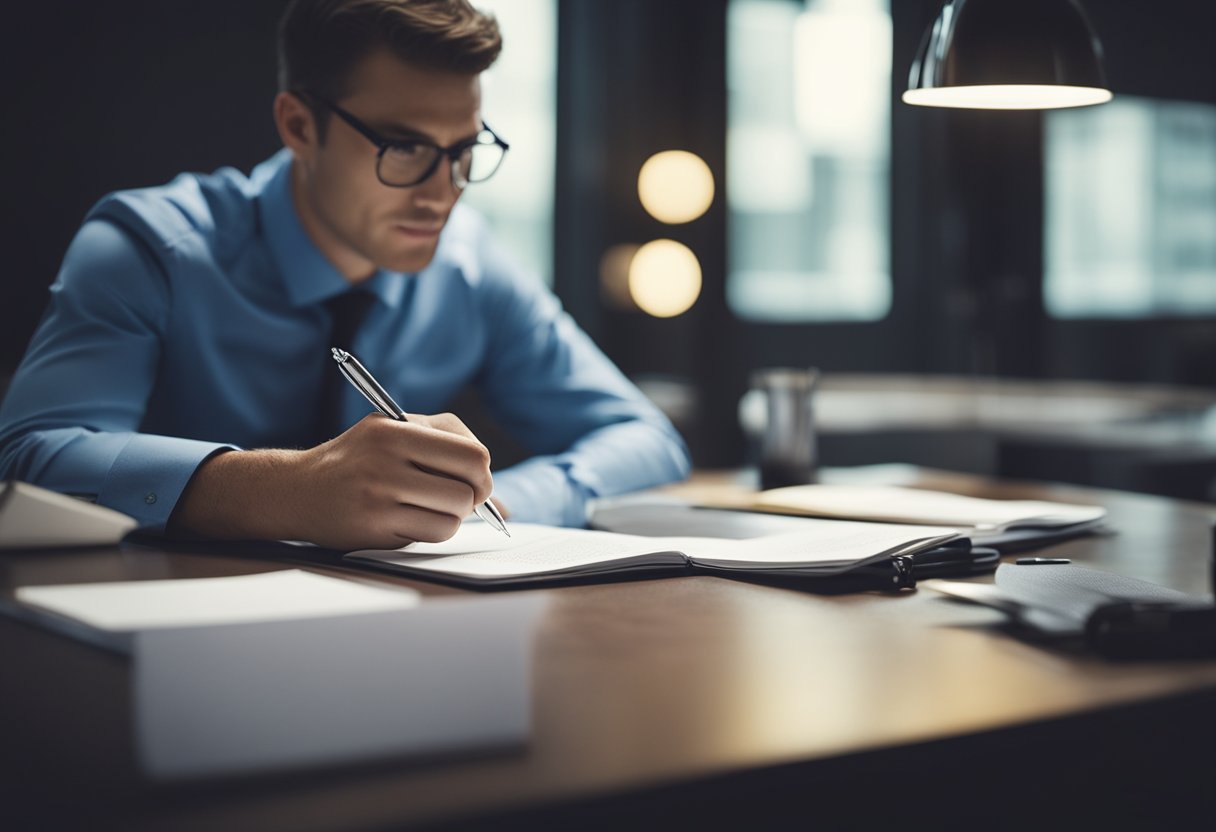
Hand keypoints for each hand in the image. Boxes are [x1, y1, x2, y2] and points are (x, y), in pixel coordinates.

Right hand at [294, 413, 493, 548]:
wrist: (297, 489)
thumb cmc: (357, 460)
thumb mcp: (394, 432)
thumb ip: (448, 451)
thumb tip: (502, 505)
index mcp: (396, 429)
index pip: (472, 453)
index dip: (482, 471)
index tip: (474, 478)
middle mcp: (387, 459)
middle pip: (470, 486)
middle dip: (474, 496)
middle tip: (459, 497)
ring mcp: (380, 494)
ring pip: (455, 514)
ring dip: (452, 516)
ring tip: (429, 507)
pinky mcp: (375, 526)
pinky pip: (434, 534)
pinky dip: (433, 530)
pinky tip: (412, 521)